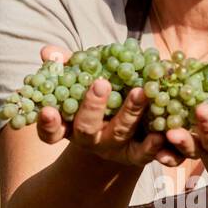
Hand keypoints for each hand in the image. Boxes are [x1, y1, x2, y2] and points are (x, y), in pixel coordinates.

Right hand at [34, 45, 180, 168]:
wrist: (129, 130)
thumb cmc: (100, 97)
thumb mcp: (84, 81)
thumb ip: (68, 67)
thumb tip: (48, 52)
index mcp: (70, 126)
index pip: (51, 130)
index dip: (48, 123)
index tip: (47, 110)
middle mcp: (90, 140)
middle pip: (86, 129)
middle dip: (92, 107)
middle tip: (100, 84)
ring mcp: (114, 149)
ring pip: (119, 133)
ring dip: (128, 113)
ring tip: (139, 92)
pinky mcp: (137, 155)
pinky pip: (145, 153)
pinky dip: (152, 145)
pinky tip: (159, 134)